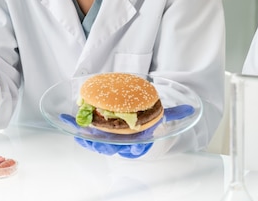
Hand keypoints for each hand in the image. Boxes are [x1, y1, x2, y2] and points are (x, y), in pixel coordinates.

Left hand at [61, 105, 194, 157]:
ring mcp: (108, 139)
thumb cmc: (146, 121)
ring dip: (87, 139)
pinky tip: (66, 120)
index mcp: (137, 140)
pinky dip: (75, 128)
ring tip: (81, 134)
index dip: (135, 149)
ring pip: (97, 143)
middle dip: (106, 146)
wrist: (134, 123)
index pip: (137, 148)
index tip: (134, 148)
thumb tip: (191, 109)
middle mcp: (122, 142)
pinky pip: (84, 134)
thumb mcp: (161, 115)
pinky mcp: (96, 134)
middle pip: (114, 148)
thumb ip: (175, 113)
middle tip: (101, 144)